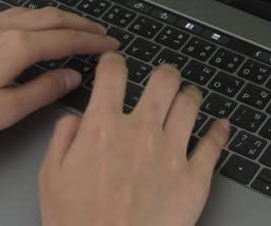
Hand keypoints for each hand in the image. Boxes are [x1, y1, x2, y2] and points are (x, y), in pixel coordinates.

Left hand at [0, 7, 119, 150]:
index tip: (110, 43)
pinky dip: (25, 18)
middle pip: (49, 18)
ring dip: (53, 18)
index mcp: (15, 47)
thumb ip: (41, 92)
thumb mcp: (2, 112)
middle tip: (99, 31)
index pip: (66, 39)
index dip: (92, 41)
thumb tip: (69, 78)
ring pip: (25, 12)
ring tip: (67, 26)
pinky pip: (2, 14)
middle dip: (79, 23)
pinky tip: (20, 27)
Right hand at [39, 52, 231, 225]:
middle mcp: (141, 132)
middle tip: (164, 78)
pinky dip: (219, 130)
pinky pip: (214, 144)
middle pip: (163, 80)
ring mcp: (172, 153)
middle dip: (164, 74)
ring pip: (190, 104)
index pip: (114, 73)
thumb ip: (64, 137)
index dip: (114, 62)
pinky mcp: (195, 178)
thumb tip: (77, 118)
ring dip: (189, 96)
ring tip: (188, 97)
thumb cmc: (78, 224)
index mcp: (103, 127)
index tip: (116, 64)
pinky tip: (220, 126)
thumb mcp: (50, 176)